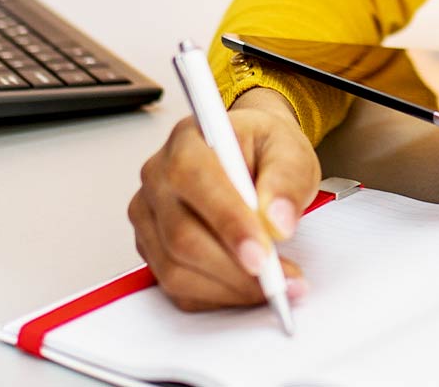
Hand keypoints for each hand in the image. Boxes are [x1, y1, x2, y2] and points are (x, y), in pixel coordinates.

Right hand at [128, 86, 318, 311]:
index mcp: (187, 142)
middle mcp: (157, 179)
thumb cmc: (265, 148)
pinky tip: (248, 290)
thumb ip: (287, 179)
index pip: (197, 183)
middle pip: (181, 236)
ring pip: (174, 267)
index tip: (263, 255)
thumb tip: (277, 222)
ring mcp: (148, 215)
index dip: (229, 224)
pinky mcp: (151, 246)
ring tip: (274, 287)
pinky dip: (215, 295)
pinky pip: (174, 284)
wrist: (249, 151)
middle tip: (279, 281)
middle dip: (234, 268)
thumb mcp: (290, 149)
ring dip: (227, 287)